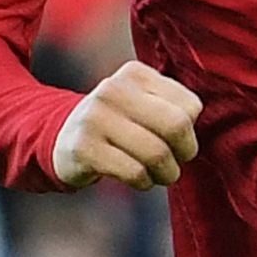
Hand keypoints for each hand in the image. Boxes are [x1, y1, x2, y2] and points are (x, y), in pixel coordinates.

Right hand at [51, 60, 200, 188]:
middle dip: (185, 152)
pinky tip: (138, 179)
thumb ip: (173, 108)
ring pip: (156, 153)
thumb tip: (194, 136)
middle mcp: (113, 89)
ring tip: (159, 175)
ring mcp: (95, 117)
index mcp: (135, 74)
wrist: (62, 138)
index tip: (178, 142)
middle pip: (176, 125)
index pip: (189, 106)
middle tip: (177, 164)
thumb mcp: (142, 103)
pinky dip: (144, 182)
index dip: (191, 132)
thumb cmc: (119, 125)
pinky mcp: (83, 148)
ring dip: (166, 173)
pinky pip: (134, 172)